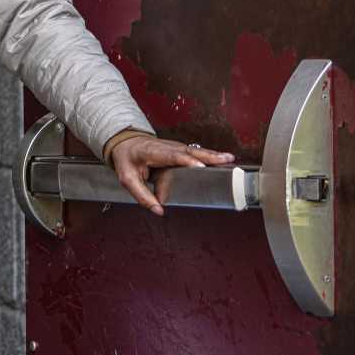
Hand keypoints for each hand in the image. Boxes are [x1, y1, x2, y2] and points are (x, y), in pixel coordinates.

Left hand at [110, 136, 233, 215]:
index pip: (172, 155)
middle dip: (208, 155)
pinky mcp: (179, 149)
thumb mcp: (128, 179)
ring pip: (195, 150)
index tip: (200, 166)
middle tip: (225, 160)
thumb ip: (142, 195)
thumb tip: (159, 211)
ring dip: (213, 155)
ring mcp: (174, 146)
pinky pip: (196, 152)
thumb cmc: (127, 159)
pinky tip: (222, 160)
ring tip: (229, 160)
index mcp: (152, 152)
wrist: (125, 143)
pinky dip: (209, 156)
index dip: (187, 160)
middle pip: (189, 150)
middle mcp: (166, 146)